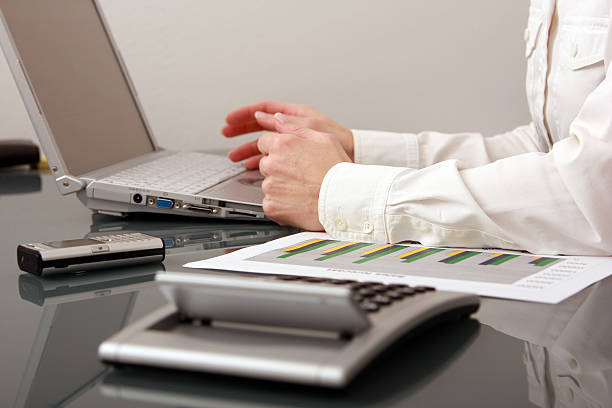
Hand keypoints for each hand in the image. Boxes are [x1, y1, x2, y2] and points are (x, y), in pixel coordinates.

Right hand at [223, 101, 353, 168]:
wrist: (352, 161)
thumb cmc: (338, 141)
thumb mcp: (309, 127)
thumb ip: (285, 122)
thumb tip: (262, 116)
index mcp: (294, 115)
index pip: (263, 110)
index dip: (244, 114)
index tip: (230, 120)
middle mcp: (291, 128)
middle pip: (259, 126)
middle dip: (241, 131)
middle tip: (225, 135)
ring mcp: (292, 143)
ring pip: (264, 144)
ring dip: (248, 150)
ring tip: (234, 158)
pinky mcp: (295, 158)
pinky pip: (272, 157)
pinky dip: (260, 161)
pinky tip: (251, 168)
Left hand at [257, 115, 351, 229]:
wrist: (343, 200)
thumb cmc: (337, 171)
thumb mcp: (324, 138)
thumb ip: (295, 127)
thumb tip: (277, 119)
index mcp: (282, 145)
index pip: (264, 142)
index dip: (279, 150)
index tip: (291, 157)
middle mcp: (272, 164)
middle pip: (266, 163)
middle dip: (278, 168)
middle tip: (301, 175)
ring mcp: (270, 186)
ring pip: (269, 184)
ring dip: (280, 186)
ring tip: (302, 189)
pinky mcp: (271, 206)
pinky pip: (271, 203)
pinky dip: (281, 204)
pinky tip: (298, 201)